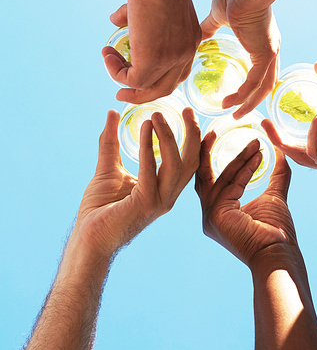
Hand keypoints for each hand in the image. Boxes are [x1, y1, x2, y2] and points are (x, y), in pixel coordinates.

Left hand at [75, 107, 199, 255]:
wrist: (88, 238)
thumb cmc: (99, 208)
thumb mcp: (108, 168)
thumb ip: (110, 142)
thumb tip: (112, 113)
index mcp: (164, 189)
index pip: (189, 162)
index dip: (195, 140)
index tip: (192, 115)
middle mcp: (168, 196)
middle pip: (191, 162)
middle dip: (192, 135)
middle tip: (187, 111)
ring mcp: (159, 202)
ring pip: (175, 165)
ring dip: (168, 137)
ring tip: (156, 116)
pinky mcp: (145, 204)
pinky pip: (151, 171)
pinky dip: (149, 147)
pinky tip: (145, 128)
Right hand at [103, 0, 201, 103]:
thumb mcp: (150, 1)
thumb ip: (133, 15)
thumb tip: (116, 19)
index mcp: (190, 42)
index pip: (177, 70)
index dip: (158, 75)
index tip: (137, 71)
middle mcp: (185, 54)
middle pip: (166, 87)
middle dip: (143, 93)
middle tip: (122, 93)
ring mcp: (170, 60)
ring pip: (146, 88)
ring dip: (124, 81)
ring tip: (109, 62)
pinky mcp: (152, 61)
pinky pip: (131, 80)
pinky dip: (116, 72)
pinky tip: (108, 55)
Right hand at [195, 132, 295, 266]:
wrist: (279, 254)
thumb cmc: (277, 233)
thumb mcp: (275, 197)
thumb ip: (277, 175)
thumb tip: (282, 152)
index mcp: (219, 212)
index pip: (217, 179)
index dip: (229, 159)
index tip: (245, 141)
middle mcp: (209, 215)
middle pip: (205, 175)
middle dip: (208, 151)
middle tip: (216, 130)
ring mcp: (209, 216)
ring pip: (221, 177)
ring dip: (239, 158)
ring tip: (256, 143)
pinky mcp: (215, 215)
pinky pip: (229, 185)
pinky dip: (244, 168)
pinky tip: (258, 156)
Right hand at [200, 0, 279, 118]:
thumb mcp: (219, 14)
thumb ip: (210, 27)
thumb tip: (198, 34)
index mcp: (263, 39)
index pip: (263, 68)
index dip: (253, 84)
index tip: (239, 96)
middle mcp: (271, 48)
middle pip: (266, 82)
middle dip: (252, 100)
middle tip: (237, 113)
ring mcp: (270, 51)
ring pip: (262, 87)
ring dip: (248, 103)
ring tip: (232, 114)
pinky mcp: (265, 54)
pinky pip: (254, 82)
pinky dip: (243, 95)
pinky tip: (231, 103)